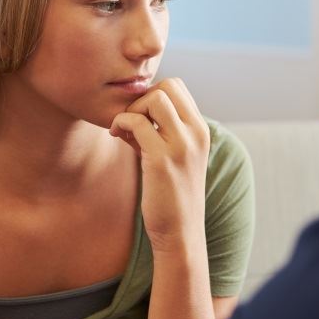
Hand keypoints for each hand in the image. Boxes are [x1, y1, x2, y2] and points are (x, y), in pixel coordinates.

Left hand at [110, 78, 209, 252]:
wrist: (181, 233)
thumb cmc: (172, 194)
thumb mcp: (174, 156)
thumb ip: (161, 131)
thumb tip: (134, 110)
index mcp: (201, 130)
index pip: (178, 87)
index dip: (154, 95)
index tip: (142, 118)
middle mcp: (196, 133)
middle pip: (168, 85)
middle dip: (143, 98)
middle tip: (132, 122)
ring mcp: (181, 145)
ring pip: (154, 97)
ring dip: (133, 109)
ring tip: (124, 131)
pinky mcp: (161, 160)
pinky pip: (135, 122)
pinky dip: (121, 122)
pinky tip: (117, 137)